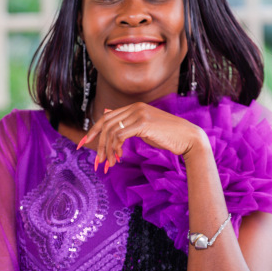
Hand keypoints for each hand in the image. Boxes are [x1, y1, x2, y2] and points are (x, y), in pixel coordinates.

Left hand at [80, 102, 208, 169]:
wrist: (188, 138)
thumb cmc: (167, 136)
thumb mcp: (144, 128)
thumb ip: (127, 123)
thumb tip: (106, 114)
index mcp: (134, 106)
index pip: (106, 117)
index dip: (93, 131)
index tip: (83, 143)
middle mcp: (135, 107)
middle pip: (105, 123)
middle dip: (97, 143)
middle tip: (96, 161)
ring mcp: (139, 113)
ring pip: (111, 131)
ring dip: (107, 149)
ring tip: (109, 163)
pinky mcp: (143, 123)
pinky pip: (120, 135)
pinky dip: (116, 148)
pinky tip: (120, 157)